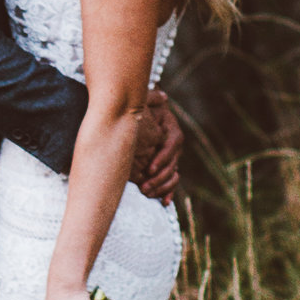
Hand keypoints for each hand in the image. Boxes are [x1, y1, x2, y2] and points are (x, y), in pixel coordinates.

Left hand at [131, 86, 183, 204]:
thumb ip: (150, 98)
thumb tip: (163, 97)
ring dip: (162, 186)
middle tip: (144, 186)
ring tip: (145, 193)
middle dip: (160, 177)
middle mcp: (172, 144)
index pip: (172, 144)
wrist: (127, 119)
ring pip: (173, 175)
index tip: (148, 169)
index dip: (162, 158)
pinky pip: (170, 183)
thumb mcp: (141, 103)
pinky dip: (168, 193)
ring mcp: (168, 158)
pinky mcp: (161, 169)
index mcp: (170, 128)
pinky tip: (165, 202)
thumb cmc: (134, 109)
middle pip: (173, 163)